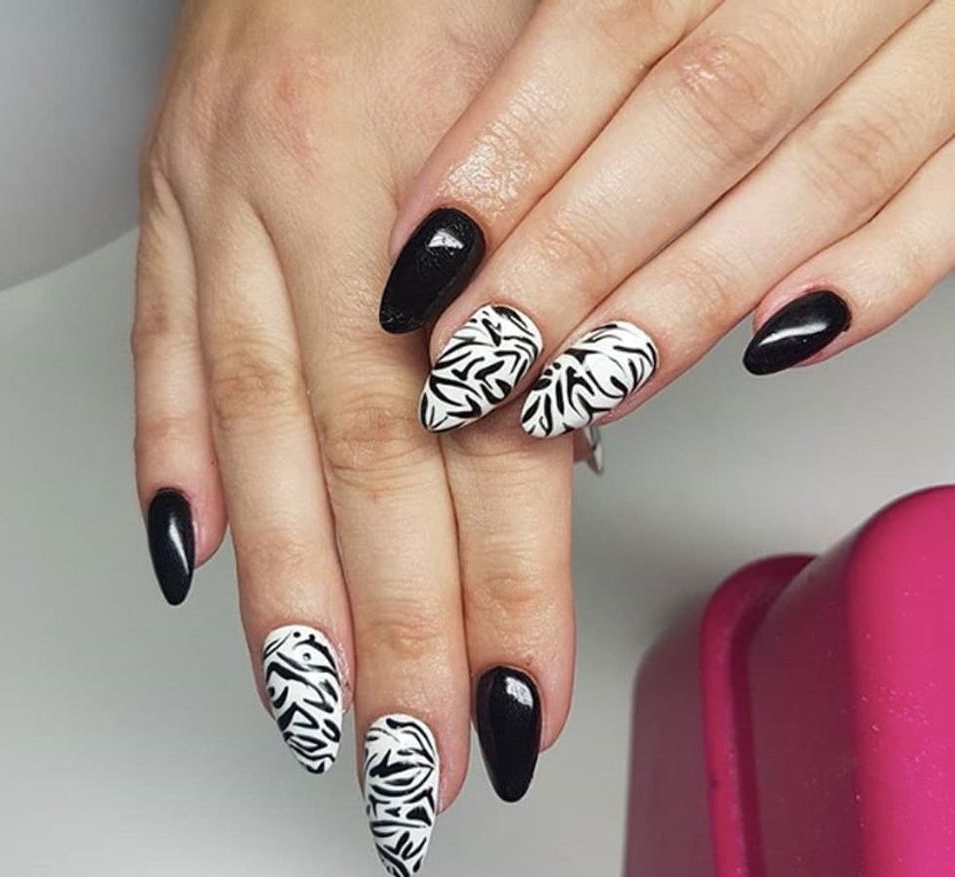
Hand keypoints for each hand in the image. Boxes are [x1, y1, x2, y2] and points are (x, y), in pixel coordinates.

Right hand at [132, 0, 591, 876]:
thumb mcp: (566, 98)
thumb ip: (562, 284)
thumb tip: (563, 444)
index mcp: (428, 186)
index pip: (480, 441)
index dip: (502, 588)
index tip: (517, 703)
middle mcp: (309, 208)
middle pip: (359, 468)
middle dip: (391, 634)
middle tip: (410, 763)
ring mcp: (221, 208)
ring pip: (254, 435)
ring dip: (282, 589)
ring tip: (313, 707)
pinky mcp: (171, 200)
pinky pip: (159, 350)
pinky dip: (173, 464)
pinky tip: (192, 559)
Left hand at [381, 0, 954, 435]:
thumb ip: (609, 25)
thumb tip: (476, 183)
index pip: (609, 24)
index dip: (511, 152)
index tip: (429, 262)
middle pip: (702, 115)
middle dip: (578, 255)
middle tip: (487, 358)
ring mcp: (949, 32)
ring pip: (824, 171)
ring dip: (692, 295)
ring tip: (588, 385)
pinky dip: (873, 280)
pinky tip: (773, 347)